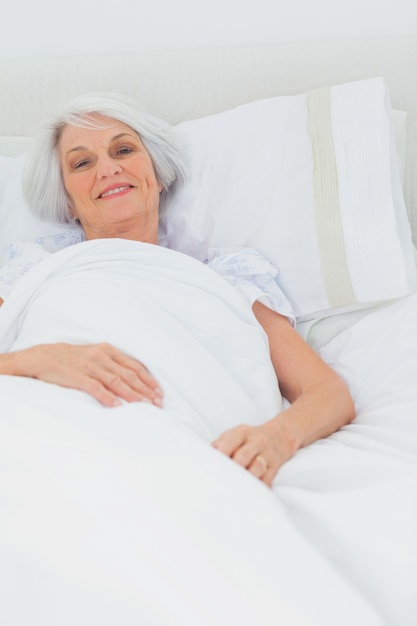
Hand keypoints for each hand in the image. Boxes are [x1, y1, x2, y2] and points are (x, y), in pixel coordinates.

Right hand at [11, 342, 162, 407]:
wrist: (42, 356)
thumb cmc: (72, 358)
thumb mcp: (95, 355)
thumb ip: (113, 364)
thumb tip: (134, 378)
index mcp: (108, 350)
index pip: (134, 366)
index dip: (148, 380)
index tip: (159, 393)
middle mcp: (101, 356)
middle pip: (129, 375)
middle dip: (145, 390)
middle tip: (157, 403)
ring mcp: (89, 366)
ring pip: (116, 381)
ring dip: (132, 395)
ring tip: (145, 406)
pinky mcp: (76, 375)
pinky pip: (95, 387)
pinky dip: (108, 397)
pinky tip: (118, 406)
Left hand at [212, 418, 297, 486]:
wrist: (280, 436)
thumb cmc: (249, 439)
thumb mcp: (236, 434)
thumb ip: (220, 444)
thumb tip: (204, 456)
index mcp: (242, 432)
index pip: (230, 440)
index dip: (220, 453)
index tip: (211, 466)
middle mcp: (256, 442)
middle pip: (243, 456)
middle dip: (232, 469)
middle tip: (221, 481)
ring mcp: (267, 455)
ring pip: (257, 468)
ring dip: (245, 479)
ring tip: (233, 489)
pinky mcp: (274, 468)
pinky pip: (266, 481)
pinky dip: (257, 489)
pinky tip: (247, 494)